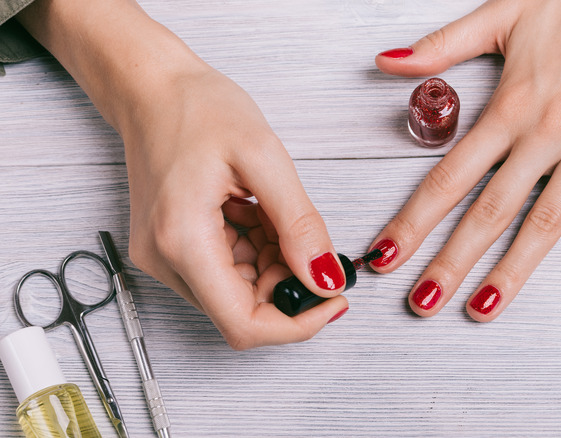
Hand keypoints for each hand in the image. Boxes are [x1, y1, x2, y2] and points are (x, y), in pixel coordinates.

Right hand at [18, 0, 348, 347]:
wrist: (152, 89)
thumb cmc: (197, 108)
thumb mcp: (264, 157)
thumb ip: (299, 224)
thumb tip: (326, 279)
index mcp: (183, 241)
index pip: (244, 325)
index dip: (297, 324)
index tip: (333, 300)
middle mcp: (165, 261)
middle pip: (243, 310)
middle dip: (287, 283)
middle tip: (307, 238)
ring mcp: (163, 258)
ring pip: (237, 292)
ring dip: (272, 265)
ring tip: (274, 211)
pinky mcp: (170, 249)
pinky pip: (224, 272)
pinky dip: (255, 252)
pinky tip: (256, 213)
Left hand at [370, 0, 560, 319]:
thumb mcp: (503, 13)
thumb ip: (443, 45)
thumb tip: (388, 61)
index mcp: (510, 106)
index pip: (449, 178)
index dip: (413, 222)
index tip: (387, 254)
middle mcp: (546, 134)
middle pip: (489, 213)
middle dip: (450, 263)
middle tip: (421, 301)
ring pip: (546, 223)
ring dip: (513, 272)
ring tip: (484, 306)